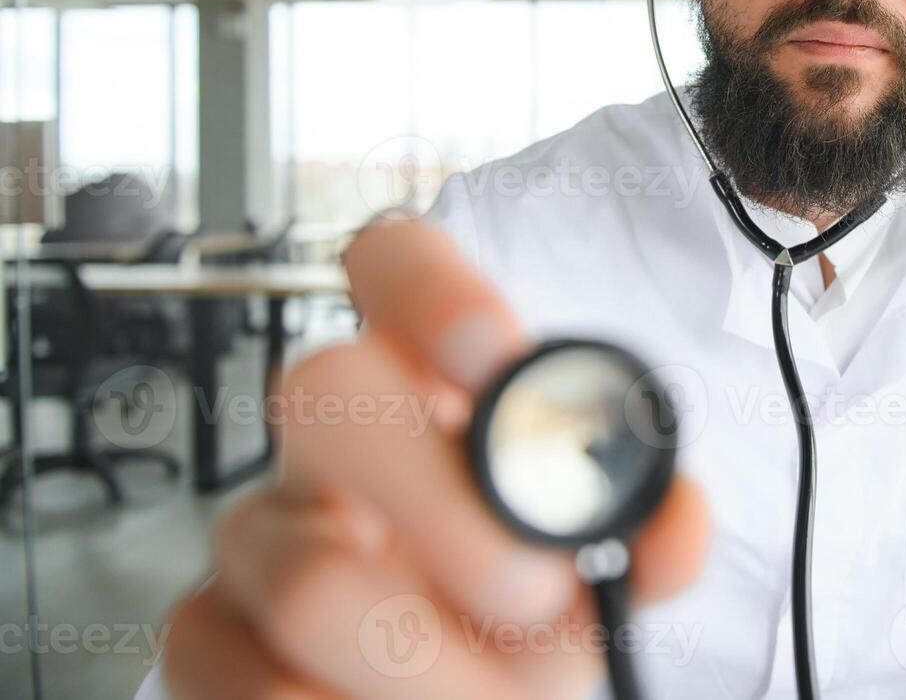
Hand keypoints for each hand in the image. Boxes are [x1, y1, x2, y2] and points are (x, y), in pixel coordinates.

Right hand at [160, 217, 709, 698]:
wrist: (445, 697)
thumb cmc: (518, 614)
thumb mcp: (594, 571)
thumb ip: (642, 537)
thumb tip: (677, 518)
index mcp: (428, 394)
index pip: (392, 268)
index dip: (430, 287)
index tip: (498, 355)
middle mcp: (333, 447)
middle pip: (323, 386)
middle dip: (439, 499)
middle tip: (530, 590)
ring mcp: (262, 536)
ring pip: (307, 576)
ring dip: (423, 662)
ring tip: (490, 696)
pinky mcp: (209, 634)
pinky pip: (250, 680)